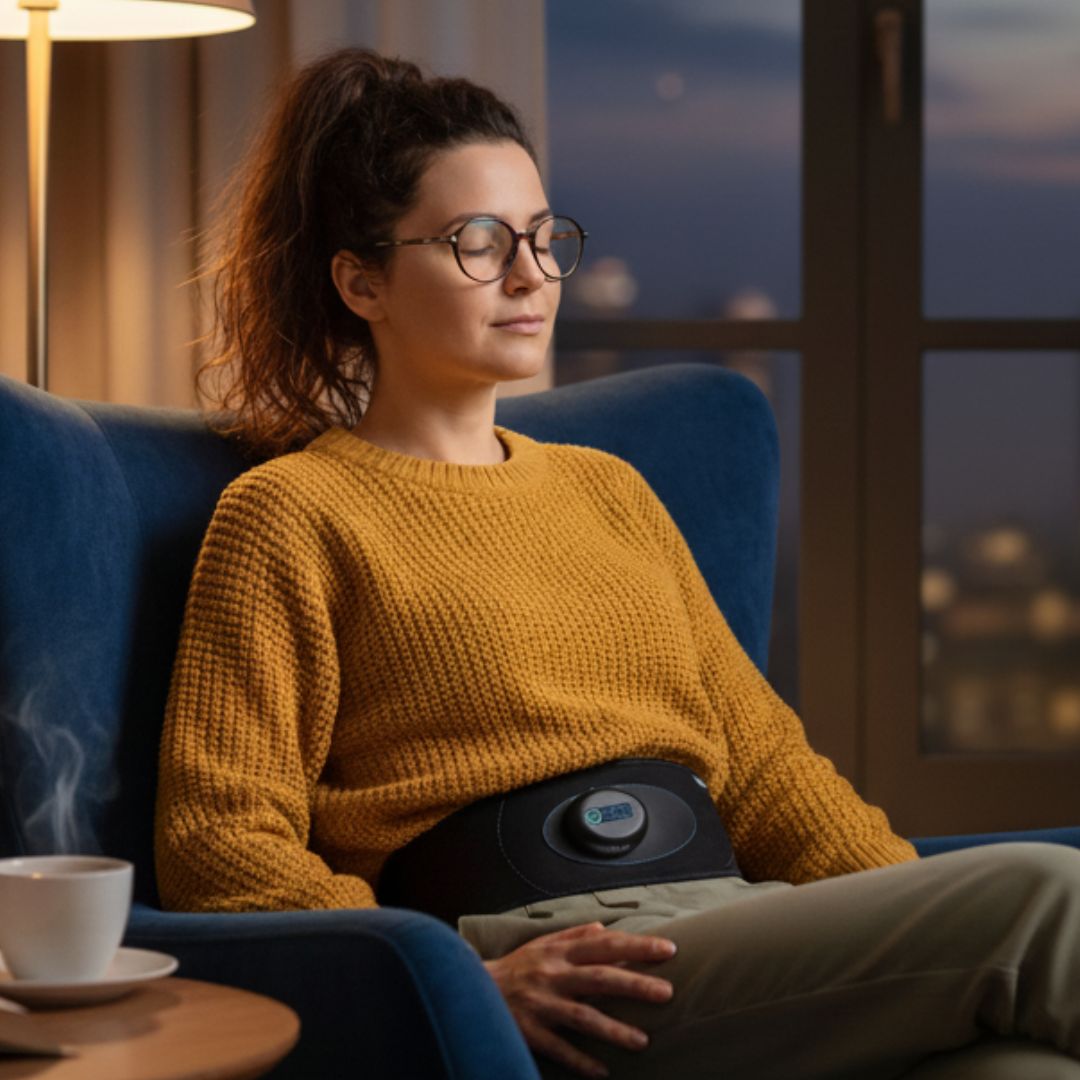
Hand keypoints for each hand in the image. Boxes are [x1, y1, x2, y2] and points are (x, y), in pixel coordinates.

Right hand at [482, 920, 676, 1078]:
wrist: (470, 989)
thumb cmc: (514, 967)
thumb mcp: (541, 943)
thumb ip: (573, 935)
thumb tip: (603, 927)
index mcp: (558, 952)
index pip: (604, 945)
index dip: (636, 947)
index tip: (667, 950)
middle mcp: (552, 975)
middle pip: (600, 978)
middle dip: (635, 984)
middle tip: (667, 993)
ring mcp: (541, 1004)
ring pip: (583, 1017)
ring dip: (614, 1030)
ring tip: (642, 1042)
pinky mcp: (529, 1031)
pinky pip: (559, 1049)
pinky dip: (580, 1061)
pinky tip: (602, 1072)